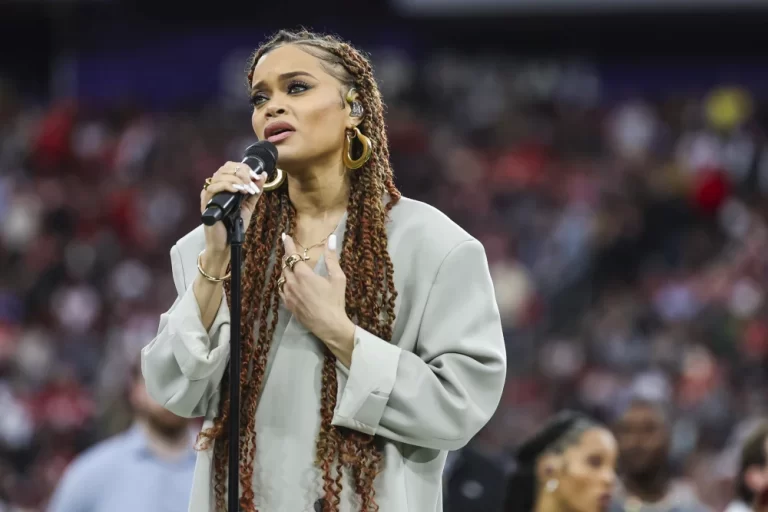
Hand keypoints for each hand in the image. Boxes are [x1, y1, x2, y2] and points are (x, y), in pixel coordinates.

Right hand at [199, 162, 268, 256]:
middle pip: (225, 168)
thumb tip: (263, 175)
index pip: (230, 166)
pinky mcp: (206, 202)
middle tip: (252, 183)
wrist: (227, 242)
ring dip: (238, 179)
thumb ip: (255, 190)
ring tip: (248, 189)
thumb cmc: (235, 225)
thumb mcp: (249, 205)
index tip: (256, 177)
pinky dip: (228, 186)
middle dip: (242, 172)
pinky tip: (238, 191)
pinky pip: (214, 187)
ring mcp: (209, 194)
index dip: (244, 167)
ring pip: (220, 175)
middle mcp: (214, 187)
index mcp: (223, 185)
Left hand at [279, 233, 355, 365]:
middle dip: (288, 258)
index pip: (292, 255)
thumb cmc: (335, 300)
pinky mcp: (288, 305)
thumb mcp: (337, 278)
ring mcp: (288, 295)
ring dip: (286, 270)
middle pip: (285, 266)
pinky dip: (284, 283)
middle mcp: (292, 283)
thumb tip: (330, 239)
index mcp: (303, 275)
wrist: (329, 325)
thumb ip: (332, 258)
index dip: (288, 245)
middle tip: (292, 253)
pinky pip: (281, 290)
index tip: (284, 236)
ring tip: (291, 268)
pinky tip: (289, 284)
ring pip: (282, 278)